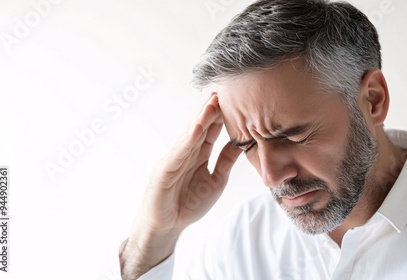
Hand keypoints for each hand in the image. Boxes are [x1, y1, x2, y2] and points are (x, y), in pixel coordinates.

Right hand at [120, 93, 241, 278]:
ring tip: (213, 100)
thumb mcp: (216, 180)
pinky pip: (179, 152)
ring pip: (190, 134)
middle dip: (212, 108)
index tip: (236, 98)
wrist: (168, 226)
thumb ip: (226, 161)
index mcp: (198, 154)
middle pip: (201, 126)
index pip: (212, 130)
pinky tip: (197, 126)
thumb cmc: (189, 203)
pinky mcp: (165, 170)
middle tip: (224, 88)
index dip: (222, 115)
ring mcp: (175, 158)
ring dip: (201, 117)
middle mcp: (186, 152)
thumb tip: (241, 143)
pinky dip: (188, 138)